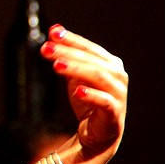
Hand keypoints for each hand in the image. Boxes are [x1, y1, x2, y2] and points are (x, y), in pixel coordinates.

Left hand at [41, 24, 127, 161]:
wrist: (96, 133)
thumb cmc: (87, 99)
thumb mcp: (74, 75)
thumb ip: (66, 54)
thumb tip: (53, 30)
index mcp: (109, 63)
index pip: (89, 47)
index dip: (71, 39)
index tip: (52, 33)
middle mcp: (117, 75)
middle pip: (91, 60)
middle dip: (68, 52)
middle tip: (46, 49)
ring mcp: (118, 94)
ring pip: (98, 76)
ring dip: (77, 69)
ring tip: (57, 65)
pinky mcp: (114, 113)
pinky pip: (105, 102)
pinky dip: (91, 95)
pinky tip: (77, 91)